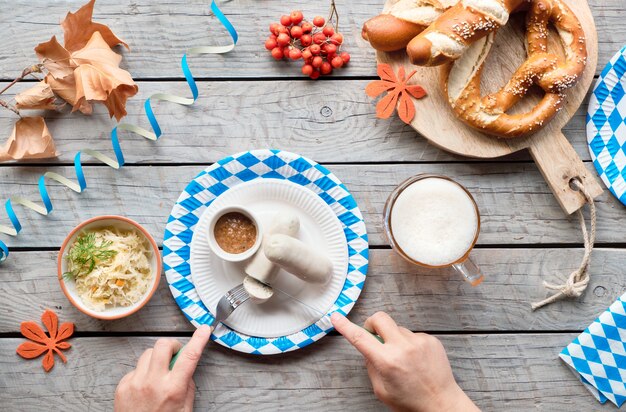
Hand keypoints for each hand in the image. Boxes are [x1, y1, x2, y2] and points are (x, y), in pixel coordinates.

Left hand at [114, 325, 212, 411]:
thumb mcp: (185, 409)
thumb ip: (187, 386)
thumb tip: (185, 369)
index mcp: (173, 389)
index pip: (189, 356)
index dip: (198, 340)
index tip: (204, 330)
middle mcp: (153, 383)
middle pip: (162, 345)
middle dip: (172, 345)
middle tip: (175, 354)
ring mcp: (135, 383)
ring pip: (148, 354)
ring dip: (157, 359)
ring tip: (159, 376)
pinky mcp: (122, 386)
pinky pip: (135, 368)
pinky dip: (143, 373)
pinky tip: (145, 387)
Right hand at [331, 312, 478, 411]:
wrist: (442, 403)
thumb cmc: (411, 402)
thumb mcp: (381, 390)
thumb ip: (371, 366)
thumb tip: (368, 348)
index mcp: (387, 361)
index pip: (360, 338)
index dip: (345, 326)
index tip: (336, 318)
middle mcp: (403, 347)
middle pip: (380, 318)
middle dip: (372, 323)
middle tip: (375, 337)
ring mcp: (419, 341)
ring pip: (397, 328)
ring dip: (394, 339)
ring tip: (403, 359)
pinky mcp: (431, 340)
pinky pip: (412, 335)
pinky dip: (409, 344)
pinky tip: (416, 360)